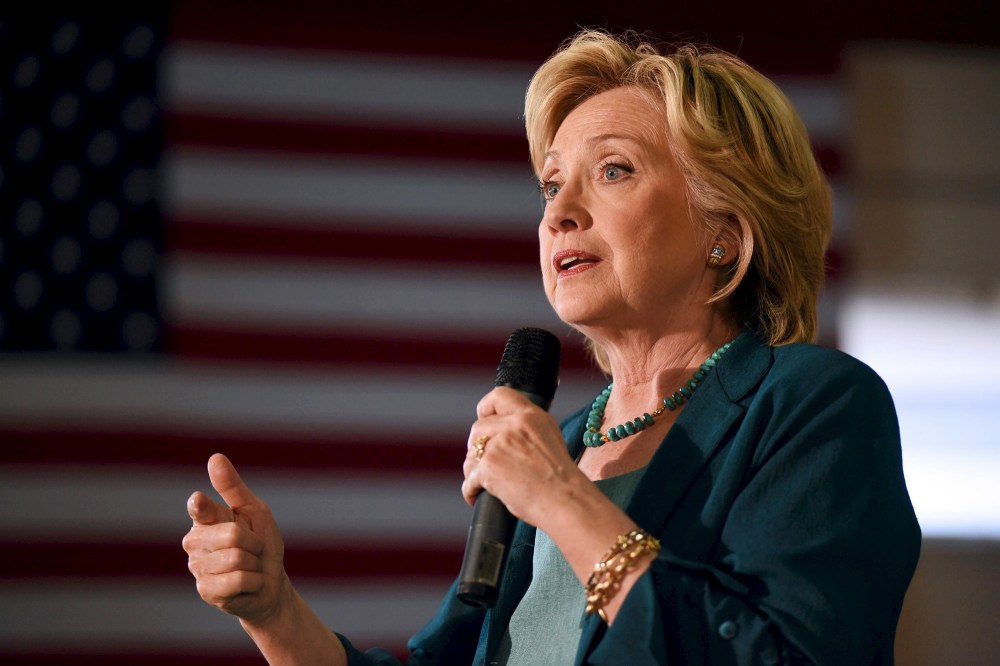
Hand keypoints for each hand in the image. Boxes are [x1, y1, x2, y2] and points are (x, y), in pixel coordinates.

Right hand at [182, 453, 289, 625]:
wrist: (270, 584)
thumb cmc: (261, 543)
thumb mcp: (254, 511)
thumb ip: (233, 487)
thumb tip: (215, 457)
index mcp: (206, 519)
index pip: (200, 509)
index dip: (201, 505)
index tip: (199, 500)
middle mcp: (195, 542)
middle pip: (233, 535)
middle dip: (255, 543)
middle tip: (253, 550)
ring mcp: (198, 567)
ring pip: (237, 558)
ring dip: (254, 564)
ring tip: (249, 567)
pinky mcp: (205, 590)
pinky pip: (237, 580)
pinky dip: (253, 581)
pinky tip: (246, 584)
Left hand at [462, 387, 580, 526]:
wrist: (565, 502)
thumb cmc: (561, 479)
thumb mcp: (550, 438)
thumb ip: (527, 427)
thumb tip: (504, 428)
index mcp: (531, 417)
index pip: (499, 395)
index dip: (485, 407)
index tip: (483, 418)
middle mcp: (514, 426)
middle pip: (478, 428)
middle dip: (477, 447)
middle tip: (485, 463)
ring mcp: (499, 445)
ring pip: (471, 454)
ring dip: (474, 469)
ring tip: (485, 483)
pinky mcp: (489, 467)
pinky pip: (469, 479)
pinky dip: (471, 490)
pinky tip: (476, 496)